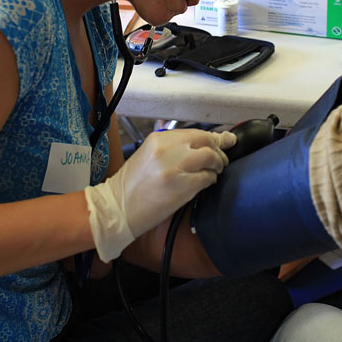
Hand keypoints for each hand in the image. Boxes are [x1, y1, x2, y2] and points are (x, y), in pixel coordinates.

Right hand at [84, 128, 235, 261]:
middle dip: (218, 150)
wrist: (117, 208)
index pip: (195, 132)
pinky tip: (205, 183)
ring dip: (217, 165)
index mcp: (158, 139)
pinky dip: (211, 180)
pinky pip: (207, 178)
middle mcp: (167, 150)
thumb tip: (204, 142)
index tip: (224, 140)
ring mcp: (175, 168)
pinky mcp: (182, 187)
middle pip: (206, 141)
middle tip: (220, 160)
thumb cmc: (132, 185)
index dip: (213, 137)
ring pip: (211, 157)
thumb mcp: (148, 156)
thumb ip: (174, 147)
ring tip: (214, 172)